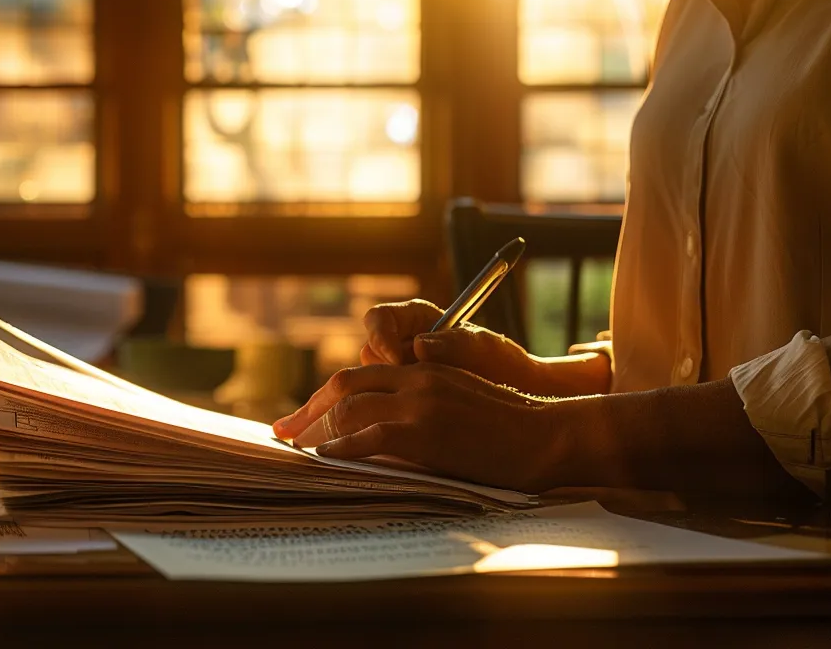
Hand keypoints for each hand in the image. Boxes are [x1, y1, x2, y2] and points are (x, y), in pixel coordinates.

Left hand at [271, 362, 575, 492]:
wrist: (547, 436)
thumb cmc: (509, 428)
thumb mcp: (458, 403)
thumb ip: (420, 406)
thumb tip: (376, 435)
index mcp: (423, 370)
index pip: (357, 376)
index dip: (322, 398)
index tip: (301, 420)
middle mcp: (417, 379)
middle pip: (344, 387)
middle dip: (308, 413)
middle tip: (283, 435)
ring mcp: (420, 403)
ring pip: (350, 408)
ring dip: (318, 432)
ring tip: (298, 452)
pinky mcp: (427, 430)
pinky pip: (370, 435)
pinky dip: (341, 447)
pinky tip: (325, 460)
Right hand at [360, 300, 610, 397]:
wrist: (515, 396)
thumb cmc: (499, 362)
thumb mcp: (478, 348)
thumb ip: (449, 345)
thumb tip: (420, 345)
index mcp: (416, 320)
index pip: (379, 319)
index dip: (380, 336)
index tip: (396, 359)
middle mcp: (401, 345)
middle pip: (369, 353)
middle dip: (378, 373)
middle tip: (403, 392)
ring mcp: (400, 374)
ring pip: (371, 383)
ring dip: (385, 396)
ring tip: (415, 409)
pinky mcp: (402, 401)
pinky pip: (383, 406)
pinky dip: (389, 415)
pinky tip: (410, 423)